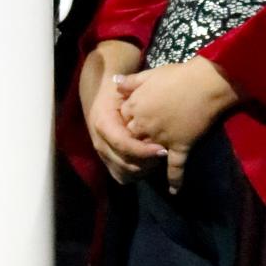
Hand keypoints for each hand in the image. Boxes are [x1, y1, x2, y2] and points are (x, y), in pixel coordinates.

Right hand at [84, 63, 165, 186]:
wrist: (100, 99)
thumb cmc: (116, 94)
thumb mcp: (124, 89)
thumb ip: (132, 89)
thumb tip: (142, 93)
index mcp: (103, 124)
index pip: (123, 144)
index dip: (144, 150)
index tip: (164, 150)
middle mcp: (100, 142)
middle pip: (124, 163)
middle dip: (147, 163)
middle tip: (166, 155)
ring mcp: (103, 154)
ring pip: (124, 173)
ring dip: (143, 170)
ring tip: (159, 160)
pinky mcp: (107, 161)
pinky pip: (122, 175)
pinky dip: (137, 174)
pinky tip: (150, 164)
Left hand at [116, 58, 238, 194]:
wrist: (206, 83)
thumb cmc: (179, 75)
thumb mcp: (151, 74)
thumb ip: (132, 81)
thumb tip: (115, 83)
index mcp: (136, 106)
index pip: (123, 120)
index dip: (128, 120)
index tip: (134, 120)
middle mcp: (145, 125)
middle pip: (132, 139)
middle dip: (135, 141)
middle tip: (142, 141)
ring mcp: (162, 138)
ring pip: (149, 154)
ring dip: (148, 159)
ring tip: (151, 162)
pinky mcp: (180, 145)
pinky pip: (176, 166)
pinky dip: (175, 179)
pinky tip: (175, 191)